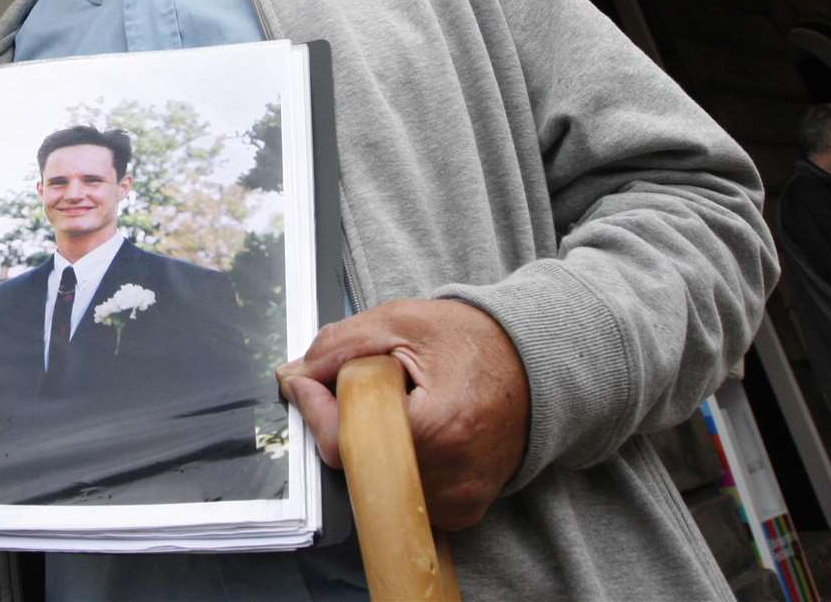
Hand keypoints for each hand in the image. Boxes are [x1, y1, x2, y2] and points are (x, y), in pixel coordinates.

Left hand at [277, 299, 528, 530]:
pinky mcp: (464, 510)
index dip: (315, 408)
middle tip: (364, 387)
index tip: (305, 381)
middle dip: (344, 422)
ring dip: (370, 445)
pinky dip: (397, 463)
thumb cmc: (471, 341)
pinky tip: (415, 432)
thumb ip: (339, 346)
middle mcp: (450, 476)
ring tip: (399, 407)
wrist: (535, 365)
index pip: (344, 442)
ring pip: (376, 483)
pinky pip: (405, 495)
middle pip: (356, 464)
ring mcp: (458, 500)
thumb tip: (294, 375)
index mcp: (437, 428)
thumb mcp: (399, 321)